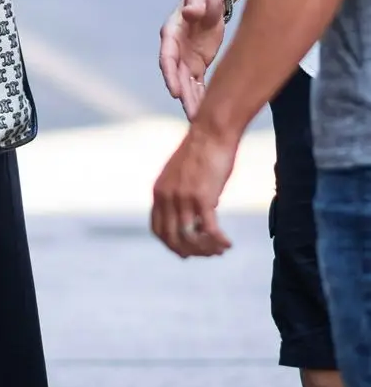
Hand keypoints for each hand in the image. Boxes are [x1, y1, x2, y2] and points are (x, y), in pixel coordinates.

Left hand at [151, 123, 236, 257]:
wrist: (212, 131)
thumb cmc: (203, 151)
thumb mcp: (183, 175)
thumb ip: (184, 195)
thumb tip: (200, 214)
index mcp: (159, 192)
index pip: (158, 229)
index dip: (171, 244)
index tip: (185, 252)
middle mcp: (167, 197)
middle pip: (173, 238)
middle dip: (190, 251)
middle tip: (208, 254)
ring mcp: (183, 198)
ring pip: (190, 237)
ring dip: (206, 249)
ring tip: (220, 250)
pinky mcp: (203, 197)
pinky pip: (210, 230)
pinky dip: (219, 241)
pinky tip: (228, 244)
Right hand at [159, 0, 226, 120]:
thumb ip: (194, 5)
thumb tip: (190, 12)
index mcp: (171, 35)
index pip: (167, 59)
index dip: (170, 76)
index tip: (175, 92)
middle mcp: (175, 50)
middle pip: (177, 77)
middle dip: (183, 96)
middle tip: (192, 115)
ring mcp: (186, 59)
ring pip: (187, 84)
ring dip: (192, 101)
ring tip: (199, 120)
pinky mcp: (198, 63)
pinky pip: (198, 83)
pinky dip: (202, 96)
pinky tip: (208, 110)